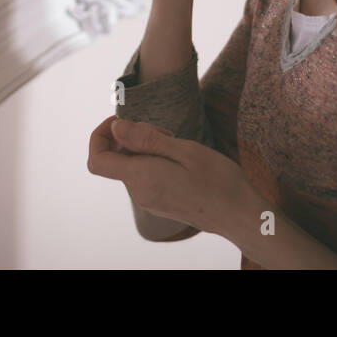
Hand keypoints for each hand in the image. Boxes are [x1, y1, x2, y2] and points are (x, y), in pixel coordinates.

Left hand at [86, 115, 255, 237]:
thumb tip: (115, 128)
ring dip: (147, 148)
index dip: (100, 135)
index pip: (97, 159)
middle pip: (116, 157)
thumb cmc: (218, 181)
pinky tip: (181, 160)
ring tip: (177, 145)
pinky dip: (154, 161)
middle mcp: (139, 193)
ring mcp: (149, 201)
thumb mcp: (184, 150)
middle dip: (132, 137)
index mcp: (141, 178)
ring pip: (132, 165)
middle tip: (165, 132)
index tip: (120, 122)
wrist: (240, 215)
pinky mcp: (160, 203)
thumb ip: (145, 139)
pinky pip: (145, 176)